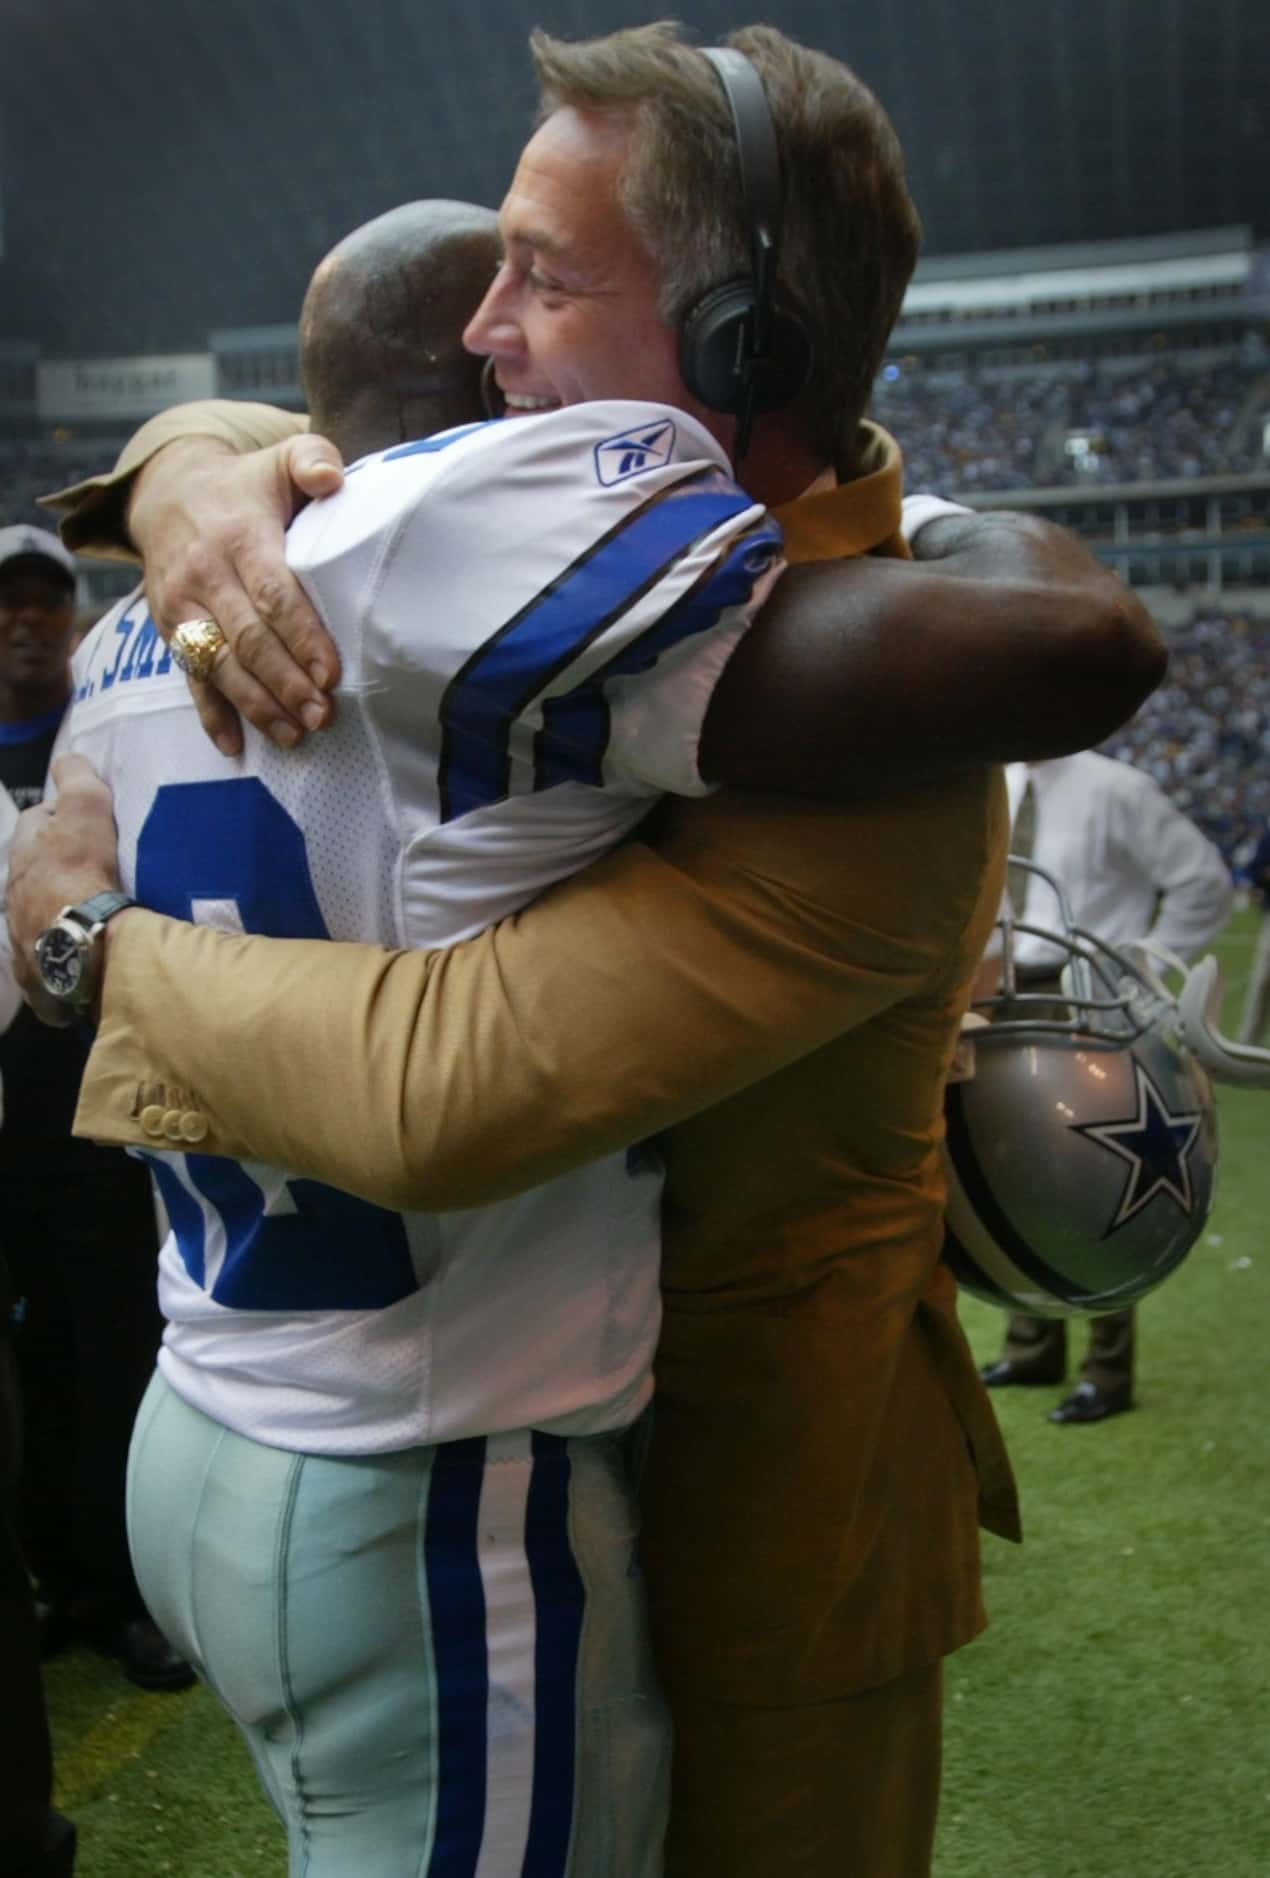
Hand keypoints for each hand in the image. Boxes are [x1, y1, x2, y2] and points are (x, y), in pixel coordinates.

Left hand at [6, 756, 122, 1023]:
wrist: (85, 948)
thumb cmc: (84, 873)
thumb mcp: (86, 809)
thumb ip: (78, 779)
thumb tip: (69, 759)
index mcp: (22, 854)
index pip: (36, 822)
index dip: (61, 819)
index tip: (89, 824)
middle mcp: (13, 896)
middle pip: (33, 871)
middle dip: (56, 867)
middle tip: (93, 869)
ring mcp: (21, 938)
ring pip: (37, 915)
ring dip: (58, 910)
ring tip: (91, 913)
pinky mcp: (36, 977)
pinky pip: (46, 961)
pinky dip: (61, 955)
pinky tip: (83, 956)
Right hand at [128, 432, 347, 754]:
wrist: (167, 493)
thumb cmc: (245, 486)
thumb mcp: (278, 460)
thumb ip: (312, 459)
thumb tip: (332, 479)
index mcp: (240, 536)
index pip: (273, 592)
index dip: (301, 634)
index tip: (332, 672)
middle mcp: (206, 574)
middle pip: (247, 637)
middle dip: (285, 682)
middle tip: (322, 715)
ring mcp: (182, 606)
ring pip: (218, 664)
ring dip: (256, 705)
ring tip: (296, 735)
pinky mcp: (170, 630)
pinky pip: (188, 678)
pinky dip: (210, 714)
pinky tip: (235, 747)